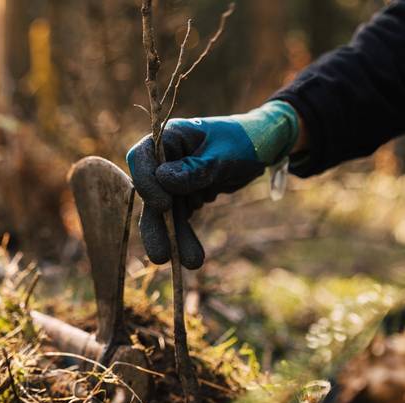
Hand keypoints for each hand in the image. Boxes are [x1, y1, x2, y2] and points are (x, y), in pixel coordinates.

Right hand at [127, 100, 298, 268]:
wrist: (264, 147)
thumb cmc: (245, 141)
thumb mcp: (224, 155)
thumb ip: (195, 169)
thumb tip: (163, 180)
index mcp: (171, 137)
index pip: (141, 158)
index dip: (146, 183)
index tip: (163, 206)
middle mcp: (166, 159)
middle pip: (151, 192)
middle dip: (158, 225)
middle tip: (161, 256)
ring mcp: (174, 178)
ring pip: (166, 212)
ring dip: (176, 237)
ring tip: (192, 262)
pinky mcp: (185, 194)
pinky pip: (180, 218)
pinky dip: (186, 236)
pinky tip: (193, 256)